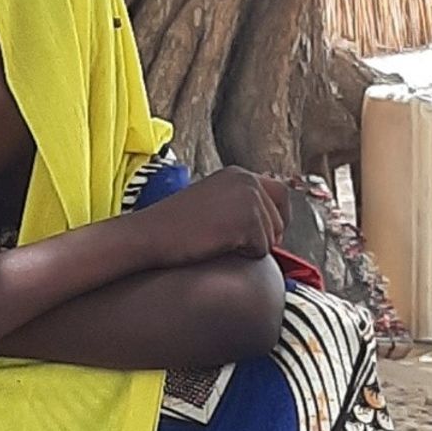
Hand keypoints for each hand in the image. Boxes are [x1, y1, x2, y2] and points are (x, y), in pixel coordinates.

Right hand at [132, 168, 288, 268]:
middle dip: (263, 238)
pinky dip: (243, 256)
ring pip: (271, 238)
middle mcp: (248, 181)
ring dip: (250, 249)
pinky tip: (217, 247)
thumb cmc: (173, 227)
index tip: (267, 236)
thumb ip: (237, 205)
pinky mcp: (247, 220)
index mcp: (239, 174)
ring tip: (218, 243)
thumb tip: (270, 227)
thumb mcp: (211, 204)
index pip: (281, 194)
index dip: (278, 218)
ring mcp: (249, 199)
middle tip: (231, 244)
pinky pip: (261, 250)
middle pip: (279, 220)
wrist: (151, 234)